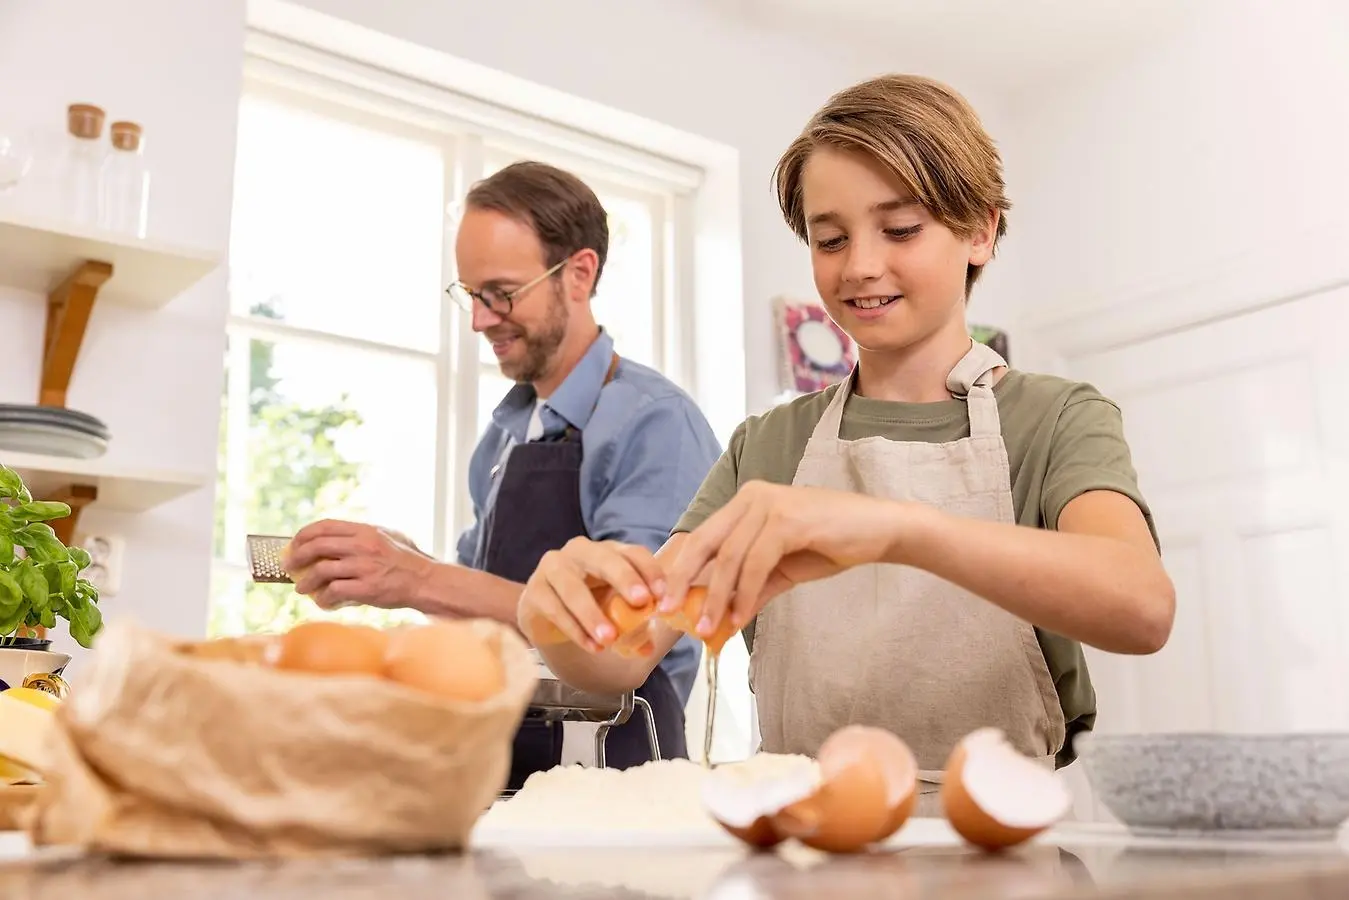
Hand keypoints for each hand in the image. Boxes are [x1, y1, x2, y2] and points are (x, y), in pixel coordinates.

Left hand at [284, 519, 435, 610]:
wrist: (424, 581)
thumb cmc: (406, 560)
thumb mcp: (387, 536)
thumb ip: (362, 534)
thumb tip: (332, 539)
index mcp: (365, 530)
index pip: (325, 526)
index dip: (304, 534)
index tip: (294, 544)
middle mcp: (363, 546)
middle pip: (318, 546)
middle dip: (297, 556)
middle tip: (289, 566)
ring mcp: (365, 567)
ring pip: (322, 570)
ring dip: (306, 581)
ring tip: (301, 588)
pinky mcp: (367, 588)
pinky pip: (335, 592)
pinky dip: (324, 598)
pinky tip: (322, 601)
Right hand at [519, 536, 664, 653]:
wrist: (545, 613)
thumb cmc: (588, 604)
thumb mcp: (613, 610)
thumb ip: (633, 624)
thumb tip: (647, 648)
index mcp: (607, 551)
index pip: (632, 553)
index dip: (649, 570)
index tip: (662, 593)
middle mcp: (579, 552)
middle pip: (603, 559)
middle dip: (624, 578)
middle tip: (641, 601)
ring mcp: (553, 568)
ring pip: (572, 587)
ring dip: (593, 613)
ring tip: (610, 638)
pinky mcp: (534, 591)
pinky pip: (554, 609)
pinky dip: (575, 630)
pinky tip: (591, 646)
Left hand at [660, 481, 904, 637]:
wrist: (878, 531)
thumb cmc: (832, 544)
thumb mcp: (783, 569)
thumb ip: (752, 588)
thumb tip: (722, 619)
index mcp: (746, 502)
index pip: (702, 537)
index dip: (681, 570)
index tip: (666, 601)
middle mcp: (752, 497)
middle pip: (705, 543)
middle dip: (684, 582)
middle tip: (670, 615)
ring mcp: (769, 505)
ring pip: (729, 557)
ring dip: (717, 598)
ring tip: (708, 629)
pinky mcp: (788, 520)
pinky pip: (756, 563)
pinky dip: (745, 594)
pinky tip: (741, 618)